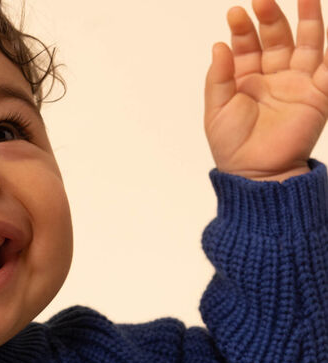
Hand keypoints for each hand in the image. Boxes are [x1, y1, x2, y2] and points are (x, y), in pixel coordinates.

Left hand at [205, 0, 327, 179]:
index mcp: (247, 78)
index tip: (235, 13)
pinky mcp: (318, 94)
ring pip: (307, 42)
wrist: (257, 174)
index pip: (247, 44)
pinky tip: (322, 30)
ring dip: (306, 18)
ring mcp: (297, 82)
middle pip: (276, 36)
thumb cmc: (233, 147)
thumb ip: (218, 78)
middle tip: (261, 0)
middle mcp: (274, 75)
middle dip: (270, 17)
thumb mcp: (217, 110)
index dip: (242, 28)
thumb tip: (218, 46)